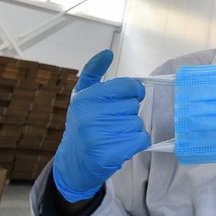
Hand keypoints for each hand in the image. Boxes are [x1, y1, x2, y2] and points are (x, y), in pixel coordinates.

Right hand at [53, 50, 150, 202]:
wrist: (73, 163)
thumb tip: (107, 53)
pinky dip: (137, 142)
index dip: (133, 91)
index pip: (127, 86)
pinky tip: (122, 145)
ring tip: (114, 135)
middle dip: (128, 113)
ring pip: (138, 123)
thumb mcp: (82, 96)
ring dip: (131, 129)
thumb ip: (93, 72)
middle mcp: (92, 116)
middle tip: (112, 122)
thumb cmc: (83, 125)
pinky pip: (142, 139)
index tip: (128, 98)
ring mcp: (100, 136)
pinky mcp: (111, 154)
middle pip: (134, 106)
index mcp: (87, 98)